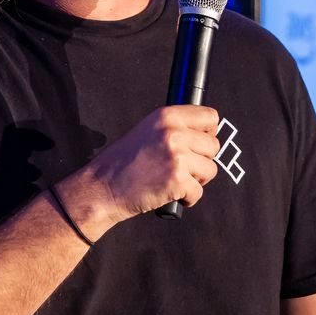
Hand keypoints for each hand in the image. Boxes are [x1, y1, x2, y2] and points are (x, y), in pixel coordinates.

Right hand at [64, 105, 221, 227]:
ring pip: (210, 170)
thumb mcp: (146, 131)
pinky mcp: (177, 180)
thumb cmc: (120, 163)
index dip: (208, 133)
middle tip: (181, 168)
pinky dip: (187, 198)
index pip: (210, 117)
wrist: (102, 187)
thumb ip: (174, 128)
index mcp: (166, 116)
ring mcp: (177, 156)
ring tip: (174, 181)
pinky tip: (170, 195)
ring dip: (196, 180)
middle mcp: (174, 132)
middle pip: (213, 146)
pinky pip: (199, 192)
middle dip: (201, 160)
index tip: (199, 144)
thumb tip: (203, 134)